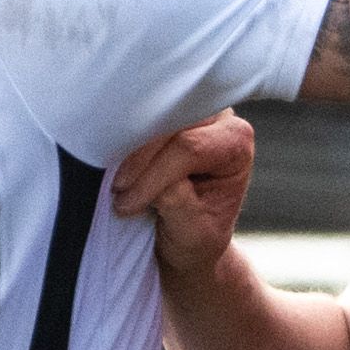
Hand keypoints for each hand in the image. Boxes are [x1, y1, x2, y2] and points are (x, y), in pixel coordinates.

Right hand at [109, 113, 258, 275]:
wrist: (188, 238)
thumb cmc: (196, 235)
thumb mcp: (192, 232)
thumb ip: (177, 202)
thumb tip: (149, 178)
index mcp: (236, 144)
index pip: (190, 148)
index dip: (154, 175)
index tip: (127, 205)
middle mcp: (219, 118)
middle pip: (169, 126)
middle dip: (138, 160)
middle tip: (117, 193)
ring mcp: (190, 111)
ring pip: (150, 118)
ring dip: (127, 150)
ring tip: (117, 186)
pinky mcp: (166, 114)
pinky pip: (138, 118)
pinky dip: (123, 141)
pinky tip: (112, 164)